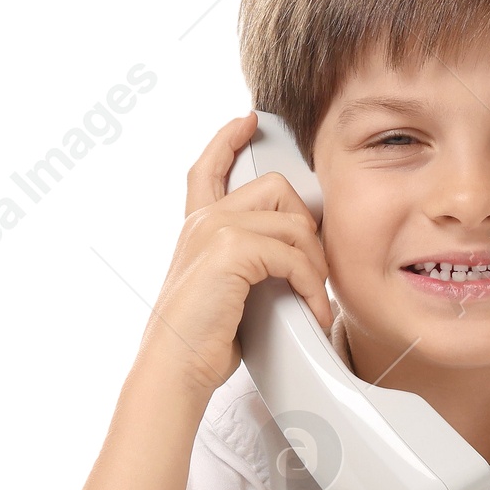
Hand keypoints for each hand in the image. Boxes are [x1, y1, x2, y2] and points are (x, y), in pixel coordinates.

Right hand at [133, 113, 333, 397]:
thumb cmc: (200, 342)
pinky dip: (312, 286)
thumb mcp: (224, 291)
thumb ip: (248, 264)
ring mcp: (215, 230)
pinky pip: (293, 255)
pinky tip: (313, 311)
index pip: (208, 167)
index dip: (228, 138)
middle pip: (277, 188)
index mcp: (196, 226)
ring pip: (293, 221)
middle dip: (308, 227)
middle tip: (315, 270)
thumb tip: (291, 264)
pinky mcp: (231, 251)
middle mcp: (203, 220)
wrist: (173, 368)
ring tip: (316, 298)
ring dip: (316, 263)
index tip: (249, 121)